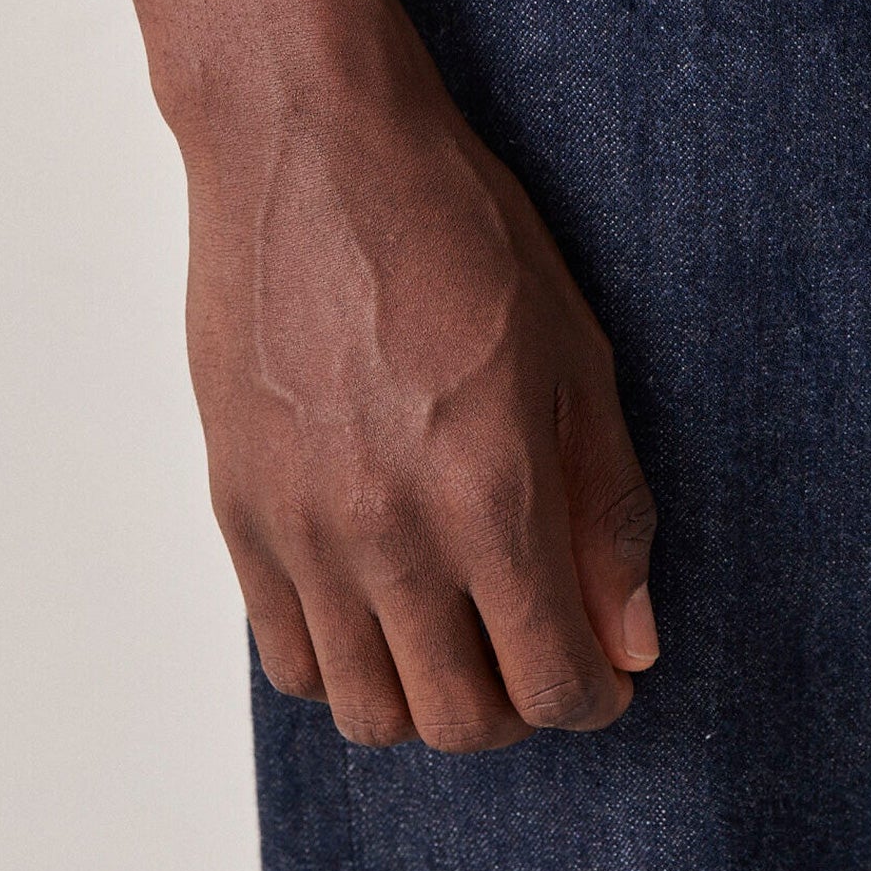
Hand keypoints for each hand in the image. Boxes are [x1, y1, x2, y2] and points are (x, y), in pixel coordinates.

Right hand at [180, 0, 658, 753]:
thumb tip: (632, 639)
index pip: (552, 682)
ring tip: (458, 634)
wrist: (310, 149)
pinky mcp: (238, 509)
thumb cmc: (457, 228)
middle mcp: (388, 534)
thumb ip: (608, 507)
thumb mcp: (576, 352)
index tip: (603, 672)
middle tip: (537, 653)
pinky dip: (344, 661)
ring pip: (365, 710)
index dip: (594, 696)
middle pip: (460, 721)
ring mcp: (301, 529)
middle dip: (519, 708)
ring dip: (428, 698)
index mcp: (489, 494)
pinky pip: (288, 657)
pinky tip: (381, 602)